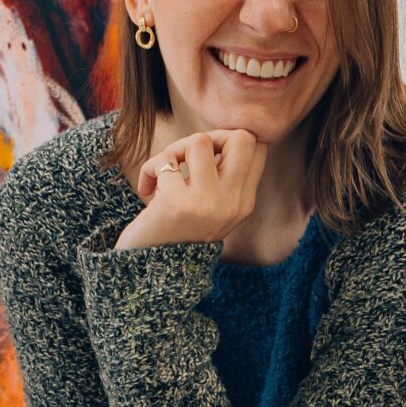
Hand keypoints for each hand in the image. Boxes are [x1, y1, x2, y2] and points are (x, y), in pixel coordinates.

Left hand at [117, 127, 264, 248]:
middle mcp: (232, 203)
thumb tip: (220, 135)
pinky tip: (147, 189)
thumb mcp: (211, 207)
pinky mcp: (178, 204)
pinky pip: (165, 161)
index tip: (207, 157)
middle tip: (190, 157)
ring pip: (200, 141)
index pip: (258, 148)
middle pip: (240, 137)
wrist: (150, 272)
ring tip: (164, 171)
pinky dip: (150, 170)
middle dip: (210, 135)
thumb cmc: (176, 230)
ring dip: (175, 150)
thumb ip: (222, 177)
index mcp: (244, 203)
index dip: (229, 140)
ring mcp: (207, 204)